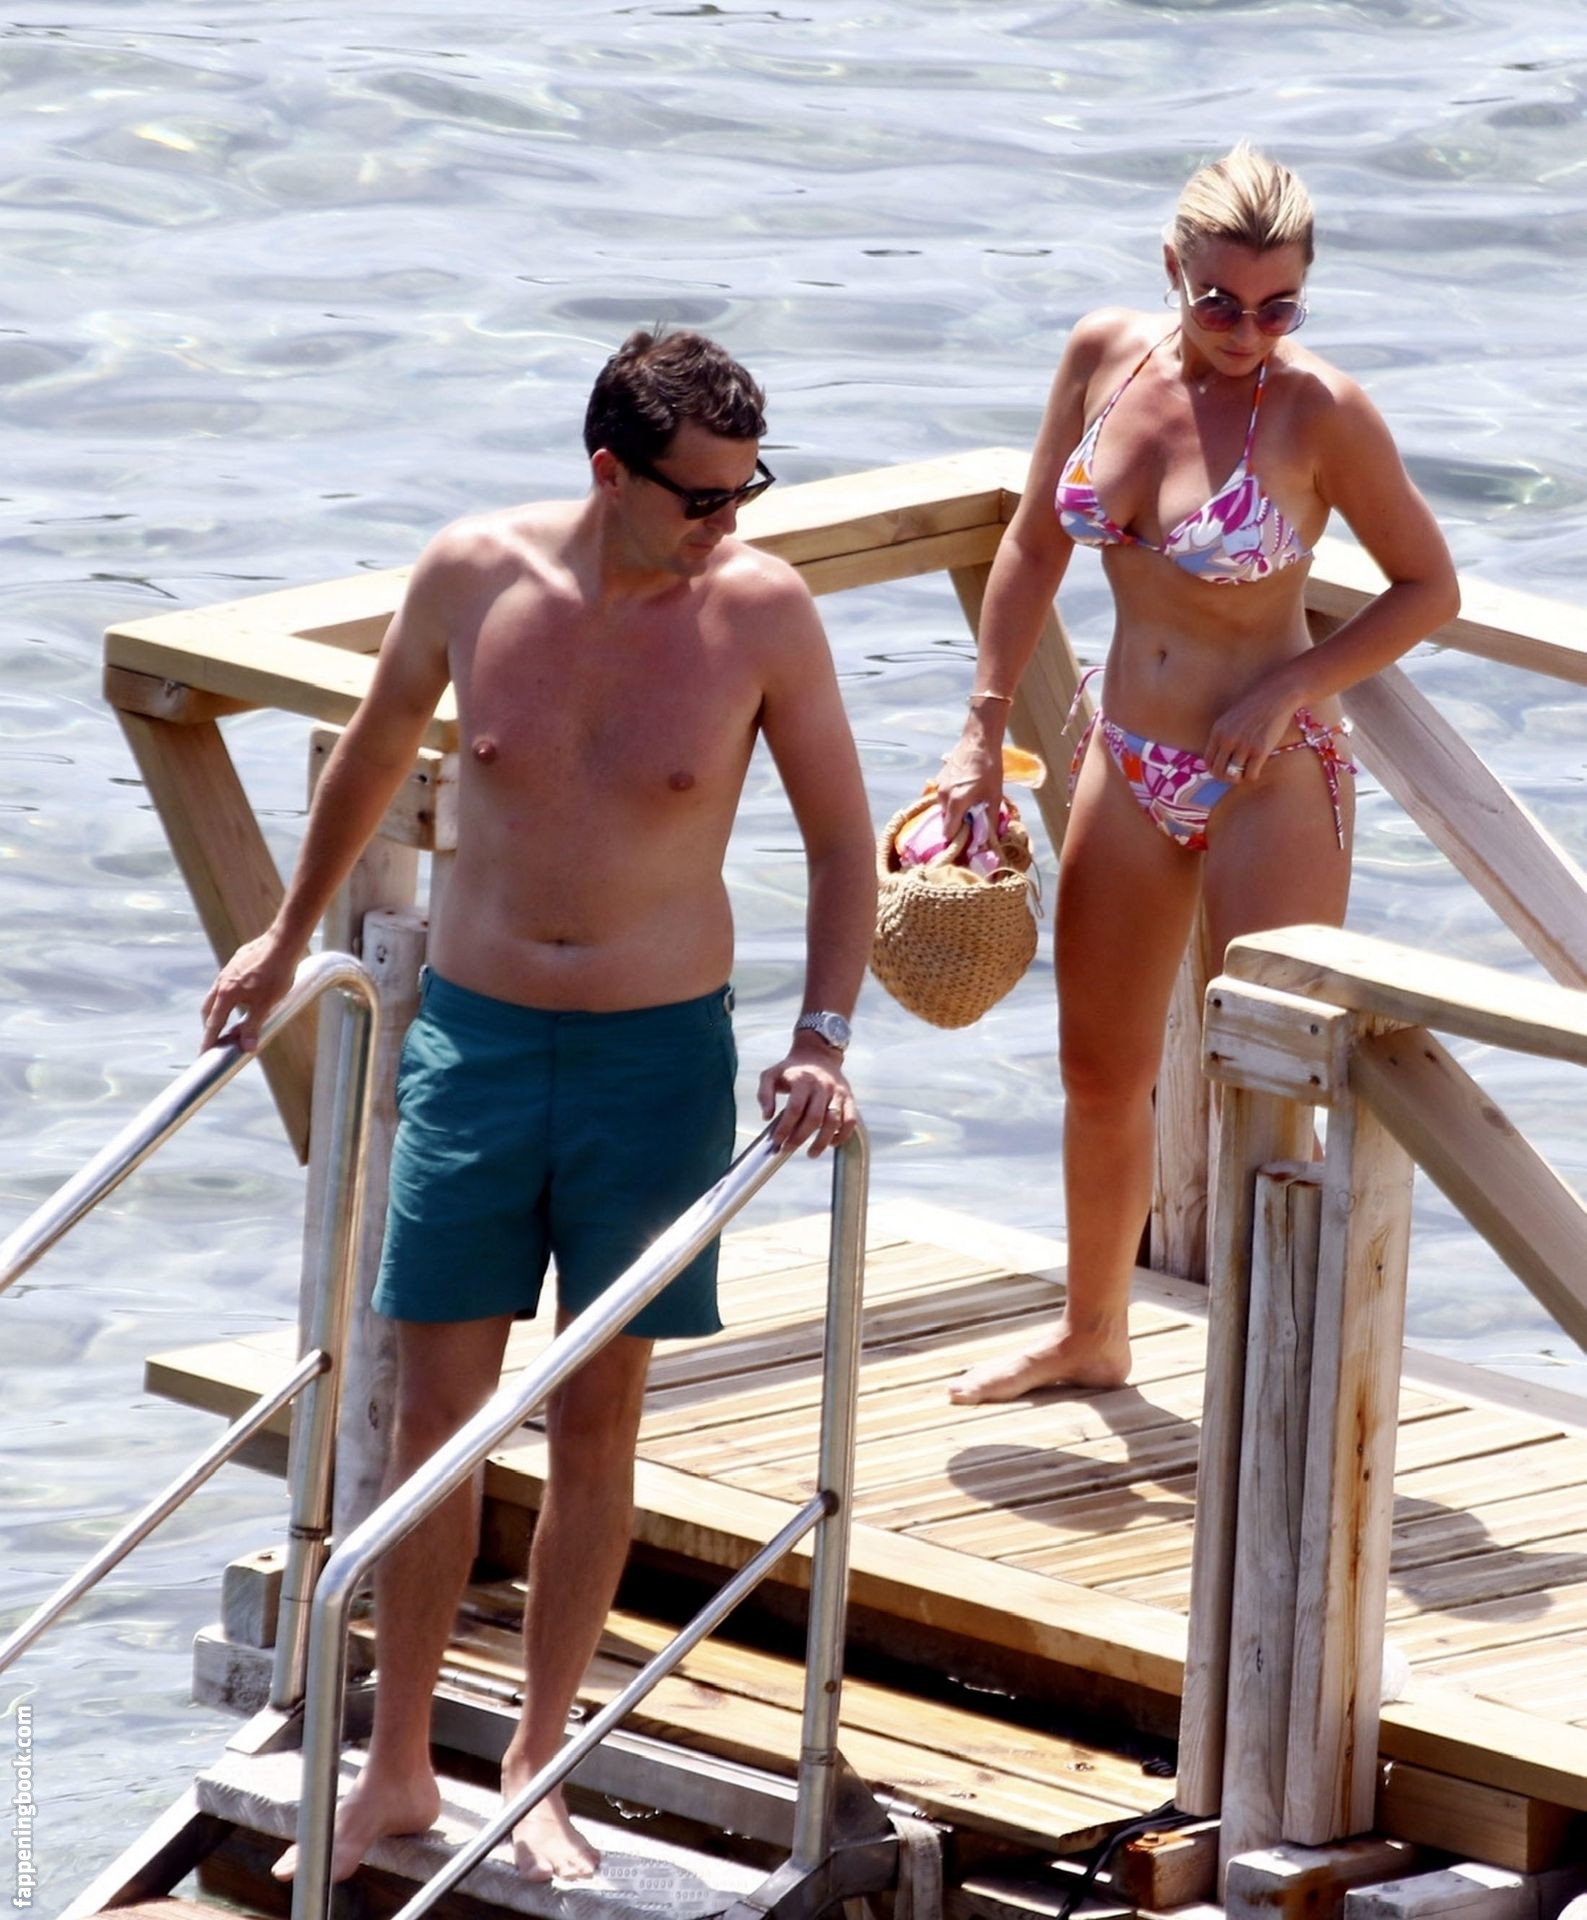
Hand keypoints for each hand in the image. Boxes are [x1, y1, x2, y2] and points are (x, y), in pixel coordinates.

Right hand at [200, 931, 301, 1052]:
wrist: (282, 942)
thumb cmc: (276, 973)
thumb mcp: (266, 1005)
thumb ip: (253, 1026)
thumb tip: (246, 1048)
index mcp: (225, 994)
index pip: (214, 1024)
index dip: (209, 1040)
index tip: (203, 1053)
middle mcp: (222, 982)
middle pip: (208, 1009)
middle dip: (209, 1025)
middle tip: (213, 1038)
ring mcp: (228, 970)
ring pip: (216, 994)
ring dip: (217, 1008)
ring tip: (226, 1018)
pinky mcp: (237, 962)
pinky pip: (226, 983)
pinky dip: (227, 995)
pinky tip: (240, 995)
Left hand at [758, 1037, 858, 1156]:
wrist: (818, 1054)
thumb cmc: (791, 1070)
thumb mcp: (770, 1075)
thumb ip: (764, 1094)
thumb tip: (767, 1117)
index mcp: (802, 1079)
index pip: (795, 1108)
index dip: (785, 1128)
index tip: (777, 1141)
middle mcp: (822, 1085)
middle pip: (814, 1118)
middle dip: (800, 1138)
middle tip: (788, 1149)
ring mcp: (837, 1092)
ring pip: (834, 1121)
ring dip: (822, 1141)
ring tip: (811, 1153)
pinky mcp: (848, 1098)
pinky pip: (850, 1121)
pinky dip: (842, 1135)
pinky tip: (831, 1143)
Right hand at [936, 734, 1003, 841]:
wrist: (979, 740)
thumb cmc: (989, 768)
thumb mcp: (994, 796)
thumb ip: (990, 820)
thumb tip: (989, 840)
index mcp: (955, 802)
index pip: (948, 832)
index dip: (958, 839)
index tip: (969, 839)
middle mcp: (942, 796)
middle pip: (947, 820)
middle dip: (959, 823)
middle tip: (975, 819)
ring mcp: (938, 787)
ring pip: (945, 808)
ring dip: (956, 810)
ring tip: (972, 803)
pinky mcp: (939, 779)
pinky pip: (944, 797)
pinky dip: (953, 799)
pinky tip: (966, 791)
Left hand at [1203, 684, 1300, 786]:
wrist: (1277, 696)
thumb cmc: (1255, 707)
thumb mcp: (1230, 719)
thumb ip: (1224, 736)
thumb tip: (1221, 760)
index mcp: (1217, 731)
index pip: (1208, 761)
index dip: (1215, 770)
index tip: (1224, 770)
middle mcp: (1227, 739)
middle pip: (1218, 772)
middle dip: (1226, 778)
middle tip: (1235, 775)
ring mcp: (1243, 745)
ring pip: (1234, 776)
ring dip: (1240, 777)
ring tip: (1247, 770)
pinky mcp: (1260, 750)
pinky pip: (1251, 775)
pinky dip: (1253, 775)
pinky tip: (1257, 767)